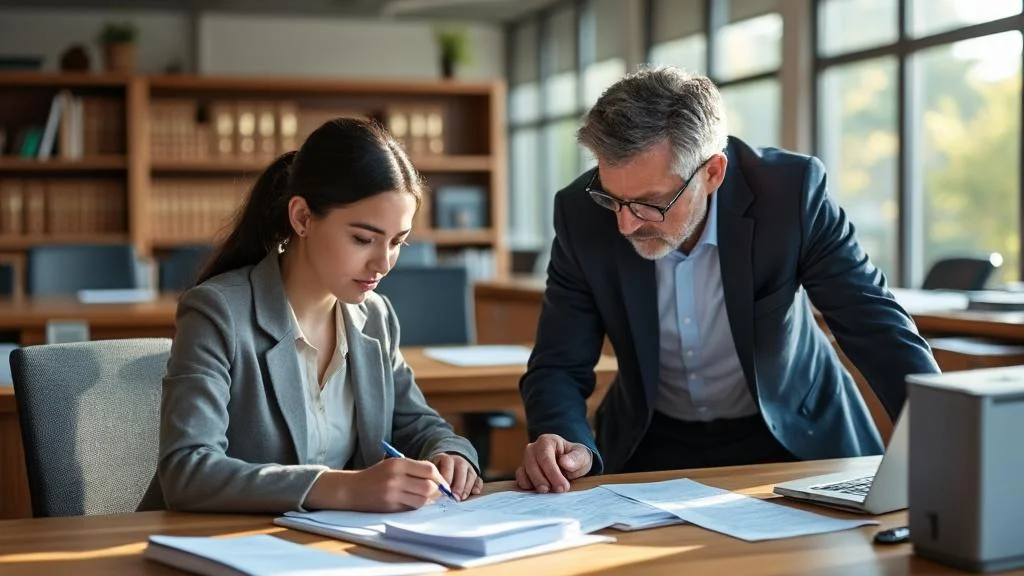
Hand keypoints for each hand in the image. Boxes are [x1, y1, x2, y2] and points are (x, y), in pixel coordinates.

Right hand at [304, 458, 447, 511]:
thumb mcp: (393, 464)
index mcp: (398, 464)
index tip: (442, 482)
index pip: (429, 470)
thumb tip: (438, 479)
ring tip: (429, 498)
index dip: (440, 477)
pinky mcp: (390, 507)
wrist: (352, 489)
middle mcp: (396, 478)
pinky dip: (418, 505)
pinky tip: (417, 502)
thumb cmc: (376, 475)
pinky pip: (412, 507)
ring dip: (430, 500)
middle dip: (438, 490)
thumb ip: (414, 469)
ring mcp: (392, 494)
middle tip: (440, 492)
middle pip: (429, 486)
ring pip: (422, 500)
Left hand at [431, 453, 482, 500]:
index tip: (444, 491)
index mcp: (445, 458)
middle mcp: (458, 461)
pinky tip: (475, 492)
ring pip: (471, 475)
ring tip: (462, 498)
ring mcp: (468, 467)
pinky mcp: (474, 474)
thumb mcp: (431, 471)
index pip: (448, 466)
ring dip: (467, 488)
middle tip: (455, 497)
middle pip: (461, 470)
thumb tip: (432, 492)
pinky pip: (478, 479)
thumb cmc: (436, 472)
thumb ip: (432, 479)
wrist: (446, 464)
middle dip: (458, 485)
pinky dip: (477, 486)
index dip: (447, 479)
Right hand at [515, 433, 591, 492]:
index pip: (545, 457)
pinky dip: (526, 485)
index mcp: (547, 441)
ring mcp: (526, 459)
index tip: (563, 486)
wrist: (571, 464)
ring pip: (525, 471)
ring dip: (535, 484)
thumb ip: (575, 458)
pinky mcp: (524, 470)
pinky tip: (536, 491)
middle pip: (532, 464)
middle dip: (543, 480)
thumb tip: (564, 462)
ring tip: (547, 492)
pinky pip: (520, 477)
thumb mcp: (582, 456)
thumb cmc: (575, 458)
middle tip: (557, 491)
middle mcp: (534, 448)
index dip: (553, 473)